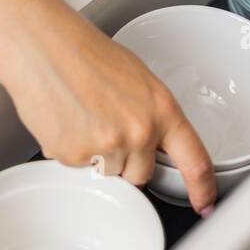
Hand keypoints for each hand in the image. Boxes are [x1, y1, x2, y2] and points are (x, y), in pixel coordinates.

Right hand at [0, 0, 217, 215]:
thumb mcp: (138, 80)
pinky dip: (69, 149)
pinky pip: (76, 166)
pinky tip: (65, 119)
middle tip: (106, 125)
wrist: (44, 46)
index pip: (195, 161)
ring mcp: (108, 146)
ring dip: (96, 155)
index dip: (202, 188)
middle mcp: (140, 132)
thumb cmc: (87, 54)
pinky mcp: (75, 155)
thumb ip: (150, 115)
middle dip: (126, 160)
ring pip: (107, 172)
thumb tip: (151, 140)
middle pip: (141, 174)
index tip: (205, 203)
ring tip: (83, 116)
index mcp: (162, 110)